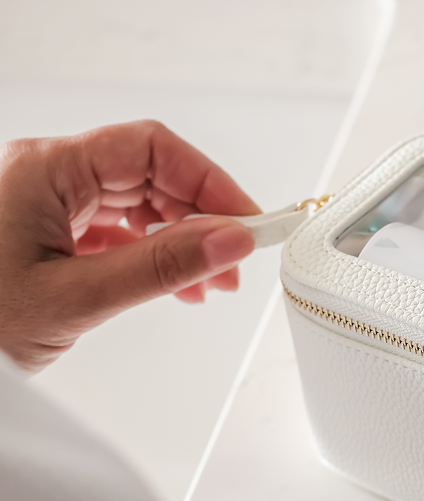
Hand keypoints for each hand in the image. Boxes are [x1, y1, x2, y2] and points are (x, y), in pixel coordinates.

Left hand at [0, 120, 259, 371]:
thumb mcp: (76, 298)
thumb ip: (160, 267)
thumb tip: (228, 239)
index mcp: (44, 169)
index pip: (151, 149)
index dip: (210, 182)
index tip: (249, 222)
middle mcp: (44, 175)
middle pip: (149, 173)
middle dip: (201, 216)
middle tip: (236, 261)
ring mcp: (44, 203)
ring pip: (135, 202)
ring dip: (181, 239)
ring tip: (210, 283)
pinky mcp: (45, 232)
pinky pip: (114, 228)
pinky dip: (152, 253)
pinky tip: (173, 285)